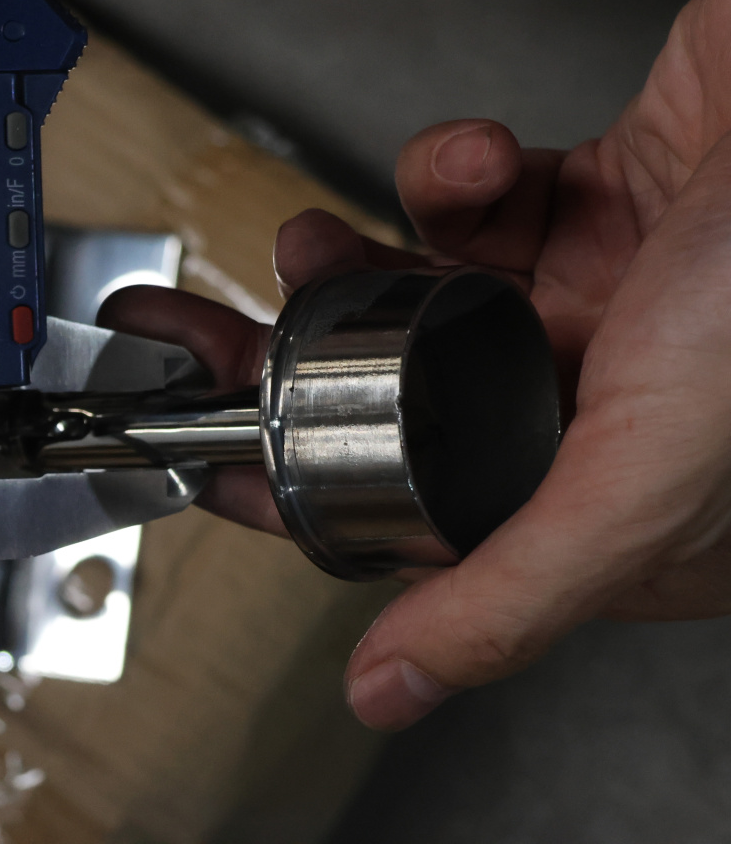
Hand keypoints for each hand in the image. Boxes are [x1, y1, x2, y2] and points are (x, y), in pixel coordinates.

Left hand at [100, 0, 730, 730]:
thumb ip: (512, 586)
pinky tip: (479, 162)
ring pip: (432, 294)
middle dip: (299, 366)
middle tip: (207, 342)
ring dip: (359, 264)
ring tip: (313, 243)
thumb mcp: (644, 474)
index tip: (211, 461)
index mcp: (629, 504)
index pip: (429, 520)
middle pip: (407, 403)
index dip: (311, 494)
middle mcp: (617, 408)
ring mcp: (614, 301)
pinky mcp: (609, 200)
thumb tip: (390, 689)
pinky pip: (490, 197)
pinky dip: (458, 172)